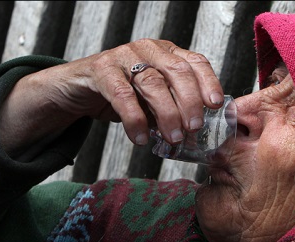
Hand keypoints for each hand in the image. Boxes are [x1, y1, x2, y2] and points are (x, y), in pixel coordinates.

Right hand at [0, 39, 223, 154]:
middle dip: (189, 102)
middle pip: (176, 72)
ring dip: (166, 114)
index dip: (208, 82)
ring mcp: (124, 56)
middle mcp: (148, 49)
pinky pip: (121, 95)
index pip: (194, 62)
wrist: (79, 87)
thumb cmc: (122, 93)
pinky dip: (133, 119)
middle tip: (193, 128)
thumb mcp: (152, 99)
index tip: (215, 105)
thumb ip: (171, 106)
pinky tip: (139, 138)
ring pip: (151, 82)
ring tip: (172, 138)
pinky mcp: (101, 68)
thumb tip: (194, 129)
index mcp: (166, 53)